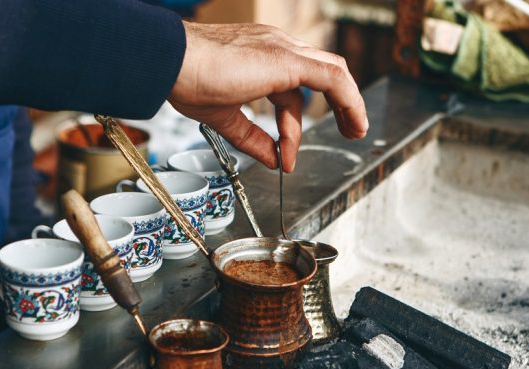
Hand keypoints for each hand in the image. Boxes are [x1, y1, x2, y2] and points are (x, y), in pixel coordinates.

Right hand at [169, 22, 367, 172]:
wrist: (172, 62)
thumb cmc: (187, 81)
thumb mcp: (226, 118)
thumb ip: (251, 138)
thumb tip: (272, 159)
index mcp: (260, 59)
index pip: (288, 94)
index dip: (289, 131)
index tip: (283, 158)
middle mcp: (276, 49)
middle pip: (320, 76)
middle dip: (338, 105)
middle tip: (349, 130)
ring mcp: (283, 50)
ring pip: (332, 72)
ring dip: (349, 104)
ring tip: (356, 131)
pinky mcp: (287, 60)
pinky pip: (332, 77)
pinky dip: (348, 99)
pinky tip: (354, 121)